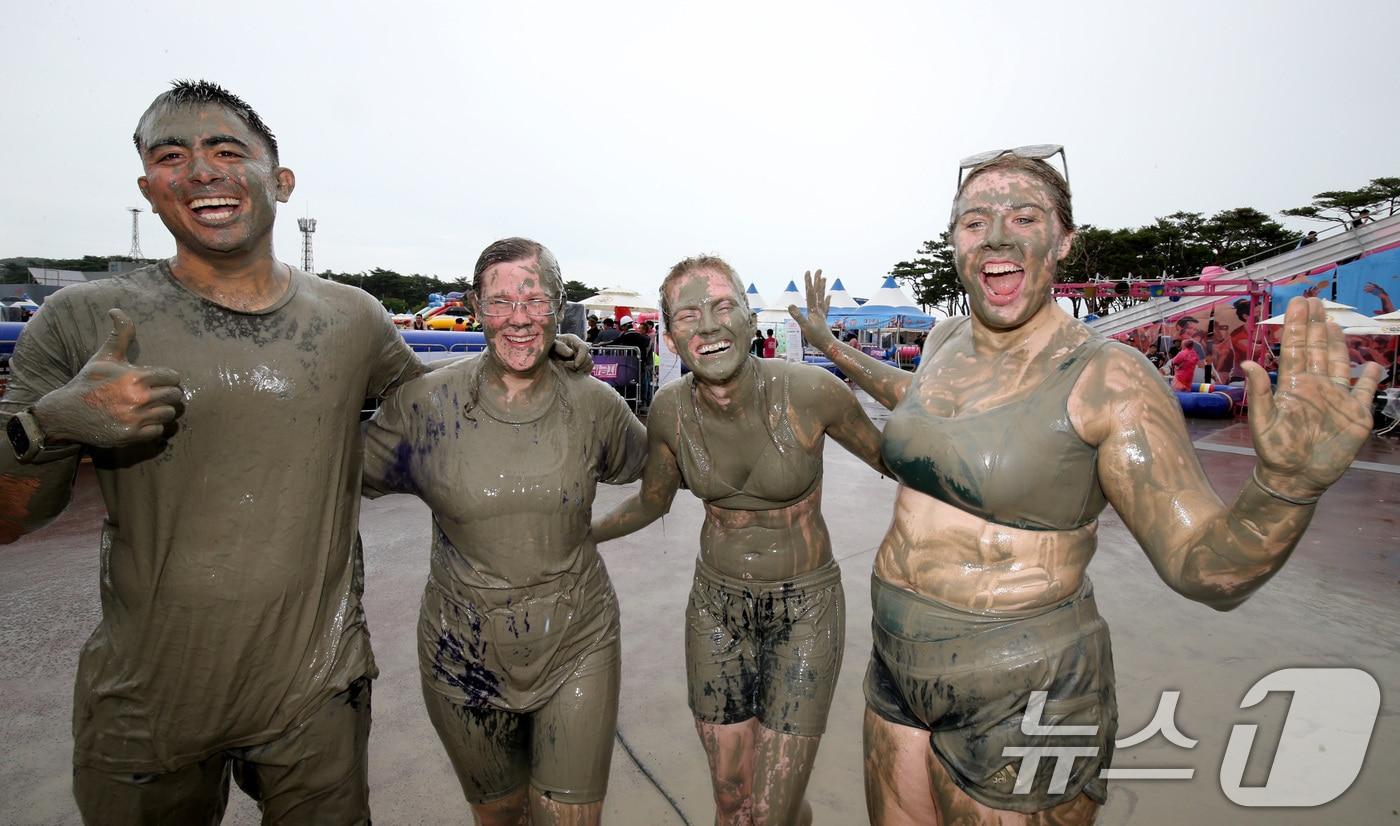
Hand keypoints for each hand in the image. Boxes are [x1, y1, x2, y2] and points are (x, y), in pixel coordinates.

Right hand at [32, 309, 183, 446]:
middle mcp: (137, 398)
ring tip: (151, 407)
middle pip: (175, 396)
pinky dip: (154, 427)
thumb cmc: (89, 382)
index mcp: (135, 377)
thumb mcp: (104, 357)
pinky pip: (159, 431)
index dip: (168, 378)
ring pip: (169, 414)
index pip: (173, 377)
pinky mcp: (131, 435)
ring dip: (162, 410)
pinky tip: (142, 420)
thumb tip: (116, 310)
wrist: (66, 413)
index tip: (158, 380)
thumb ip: (120, 334)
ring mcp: (135, 418)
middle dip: (168, 393)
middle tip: (157, 393)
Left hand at [551, 333, 592, 372]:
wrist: (546, 351)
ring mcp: (581, 355)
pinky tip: (573, 371)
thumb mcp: (551, 344)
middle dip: (579, 365)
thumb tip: (570, 353)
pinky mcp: (581, 362)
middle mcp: (579, 347)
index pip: (584, 347)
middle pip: (588, 357)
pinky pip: (588, 368)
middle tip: (566, 367)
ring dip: (580, 369)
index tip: (575, 365)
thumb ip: (559, 347)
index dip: (582, 357)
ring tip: (568, 369)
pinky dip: (583, 371)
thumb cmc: (548, 346)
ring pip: (589, 363)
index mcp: (573, 340)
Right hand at [787, 269, 836, 351]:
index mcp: (813, 310)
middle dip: (817, 281)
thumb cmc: (817, 338)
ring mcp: (821, 314)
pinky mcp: (823, 319)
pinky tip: (829, 296)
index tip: (808, 272)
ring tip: (825, 278)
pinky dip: (827, 300)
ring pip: (822, 297)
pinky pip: (825, 307)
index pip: (811, 293)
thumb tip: (790, 305)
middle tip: (819, 270)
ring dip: (822, 287)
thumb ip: (798, 316)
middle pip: (818, 292)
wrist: (828, 346)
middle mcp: (818, 310)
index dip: (809, 282)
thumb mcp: (805, 327)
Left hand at [1241, 297, 1381, 498]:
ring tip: (1334, 322)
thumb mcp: (1263, 422)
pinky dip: (1370, 378)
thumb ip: (1259, 392)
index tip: (1299, 302)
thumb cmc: (1275, 452)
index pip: (1296, 349)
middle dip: (1316, 325)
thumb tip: (1248, 362)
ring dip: (1338, 343)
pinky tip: (1373, 364)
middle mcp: (1315, 386)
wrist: (1296, 478)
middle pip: (1317, 349)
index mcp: (1292, 385)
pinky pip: (1365, 392)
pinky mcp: (1355, 414)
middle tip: (1315, 300)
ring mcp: (1336, 398)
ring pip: (1339, 364)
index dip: (1298, 326)